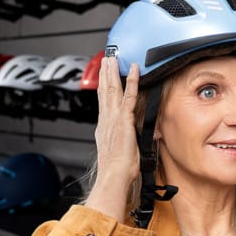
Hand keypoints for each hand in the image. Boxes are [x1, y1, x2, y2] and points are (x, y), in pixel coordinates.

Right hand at [84, 57, 140, 219]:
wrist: (114, 175)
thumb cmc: (117, 170)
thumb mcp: (118, 152)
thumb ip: (122, 142)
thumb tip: (128, 141)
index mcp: (104, 127)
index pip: (103, 102)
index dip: (102, 88)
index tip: (102, 78)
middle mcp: (106, 120)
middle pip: (104, 92)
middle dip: (104, 75)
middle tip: (105, 61)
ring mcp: (113, 118)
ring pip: (113, 89)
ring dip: (112, 72)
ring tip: (112, 59)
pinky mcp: (124, 119)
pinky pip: (128, 95)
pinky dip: (131, 81)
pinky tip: (133, 70)